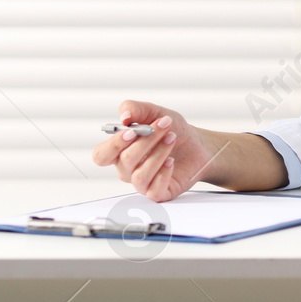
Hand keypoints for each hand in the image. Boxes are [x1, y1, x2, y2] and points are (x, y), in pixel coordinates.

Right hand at [90, 100, 221, 202]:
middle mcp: (127, 169)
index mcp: (120, 151)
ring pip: (139, 175)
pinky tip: (171, 161)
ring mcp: (142, 182)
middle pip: (124, 161)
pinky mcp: (158, 192)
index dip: (113, 145)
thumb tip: (124, 116)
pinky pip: (154, 190)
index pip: (102, 155)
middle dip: (145, 142)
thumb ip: (135, 109)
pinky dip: (164, 173)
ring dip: (158, 153)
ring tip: (172, 138)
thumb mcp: (155, 112)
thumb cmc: (172, 130)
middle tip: (164, 126)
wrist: (198, 144)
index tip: (132, 131)